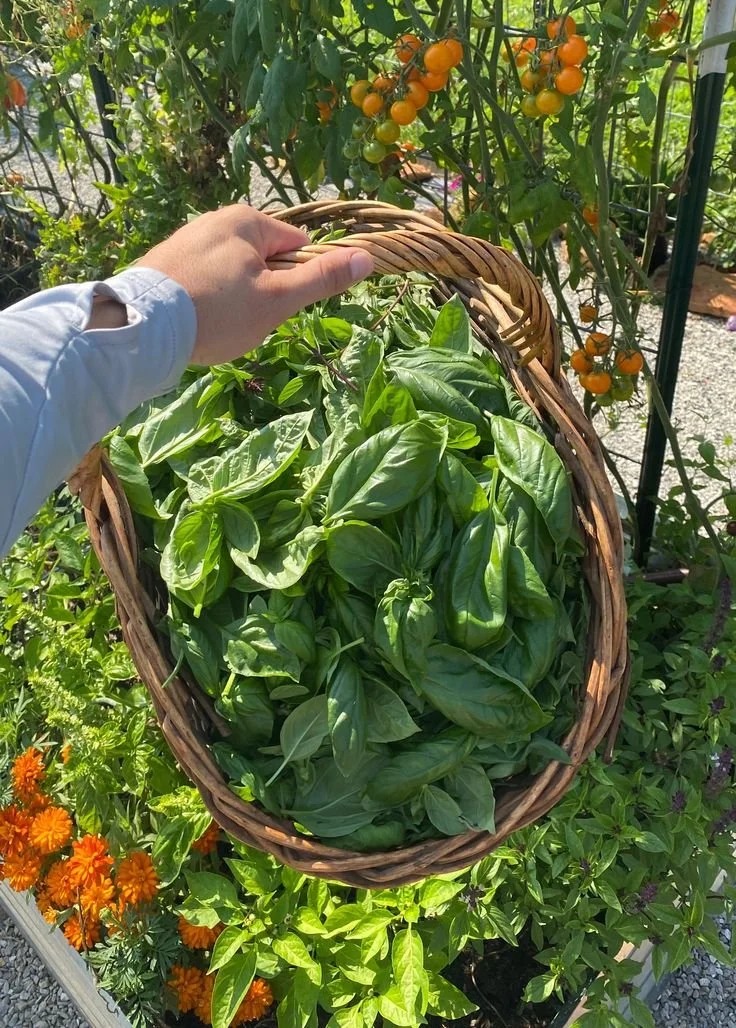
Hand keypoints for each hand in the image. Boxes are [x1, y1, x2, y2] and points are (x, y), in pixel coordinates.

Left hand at [138, 205, 373, 365]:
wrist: (144, 326)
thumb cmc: (219, 312)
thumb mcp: (278, 299)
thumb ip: (322, 279)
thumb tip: (367, 257)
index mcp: (248, 220)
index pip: (296, 248)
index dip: (295, 281)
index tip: (277, 306)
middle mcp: (216, 218)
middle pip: (262, 259)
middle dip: (262, 291)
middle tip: (244, 320)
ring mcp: (186, 237)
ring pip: (231, 272)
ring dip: (234, 298)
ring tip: (217, 323)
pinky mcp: (164, 260)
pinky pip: (201, 278)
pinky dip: (206, 298)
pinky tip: (196, 320)